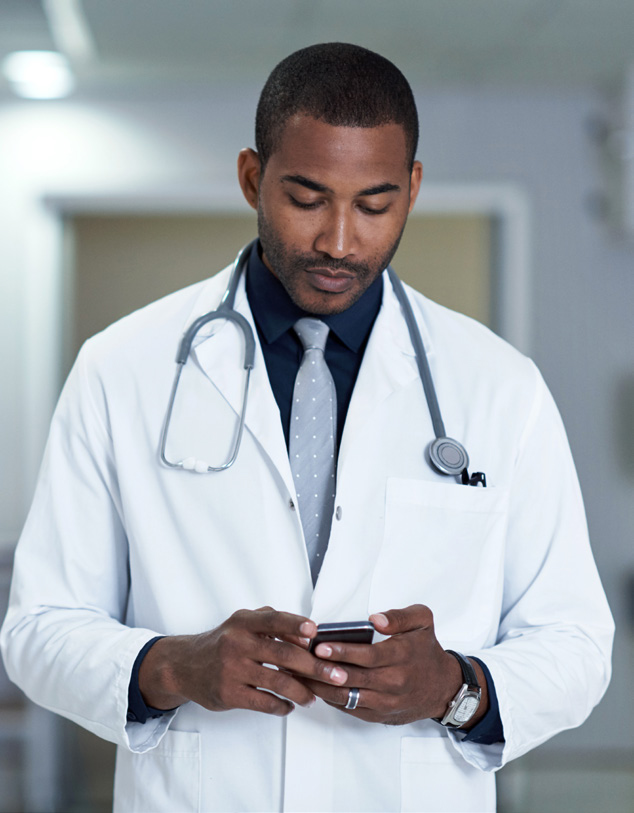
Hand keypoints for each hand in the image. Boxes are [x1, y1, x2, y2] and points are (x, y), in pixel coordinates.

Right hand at [138, 607, 349, 716]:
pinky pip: (264, 702)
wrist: (185, 666)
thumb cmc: (223, 643)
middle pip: (284, 655)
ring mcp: (232, 669)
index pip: (274, 620)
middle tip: (336, 676)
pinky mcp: (228, 694)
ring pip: (278, 682)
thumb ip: (272, 623)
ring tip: (314, 697)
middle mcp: (237, 643)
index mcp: (243, 622)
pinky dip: (282, 706)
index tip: (315, 632)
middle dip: (315, 667)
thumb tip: (306, 636)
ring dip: (302, 692)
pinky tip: (289, 706)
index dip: (295, 625)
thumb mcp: (242, 623)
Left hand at [301, 604, 487, 726]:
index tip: (320, 646)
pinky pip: (350, 708)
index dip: (342, 652)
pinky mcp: (378, 715)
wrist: (442, 687)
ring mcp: (385, 701)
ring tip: (298, 673)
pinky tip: (313, 686)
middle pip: (353, 678)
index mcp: (401, 656)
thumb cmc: (426, 650)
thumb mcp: (422, 621)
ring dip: (321, 686)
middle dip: (323, 670)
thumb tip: (376, 619)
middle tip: (299, 660)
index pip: (367, 656)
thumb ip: (400, 616)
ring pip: (347, 696)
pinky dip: (330, 698)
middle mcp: (393, 682)